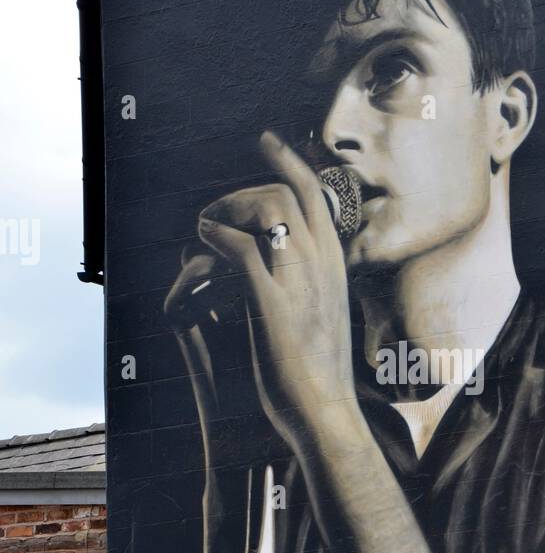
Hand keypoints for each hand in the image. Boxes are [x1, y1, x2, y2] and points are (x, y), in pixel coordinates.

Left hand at [195, 130, 357, 447]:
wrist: (326, 412)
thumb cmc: (323, 375)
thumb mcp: (325, 317)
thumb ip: (311, 286)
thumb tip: (294, 270)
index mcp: (335, 266)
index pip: (317, 194)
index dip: (290, 161)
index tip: (269, 139)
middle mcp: (322, 264)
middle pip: (287, 191)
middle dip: (245, 187)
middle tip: (215, 206)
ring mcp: (299, 280)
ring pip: (265, 209)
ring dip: (227, 209)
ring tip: (204, 227)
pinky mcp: (271, 302)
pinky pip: (239, 249)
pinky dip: (215, 238)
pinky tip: (201, 243)